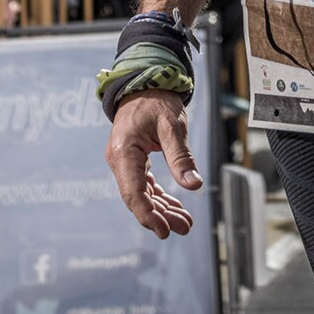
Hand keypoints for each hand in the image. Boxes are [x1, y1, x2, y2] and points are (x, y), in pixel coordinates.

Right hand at [104, 90, 199, 237]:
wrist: (146, 84)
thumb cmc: (157, 101)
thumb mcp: (173, 127)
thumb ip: (181, 157)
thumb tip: (194, 185)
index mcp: (123, 152)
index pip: (133, 192)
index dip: (148, 214)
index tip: (164, 230)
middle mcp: (119, 160)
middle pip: (138, 198)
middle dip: (161, 216)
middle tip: (184, 228)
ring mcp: (125, 162)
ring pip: (143, 194)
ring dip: (163, 209)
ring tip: (184, 223)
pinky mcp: (134, 161)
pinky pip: (146, 185)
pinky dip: (161, 197)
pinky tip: (176, 209)